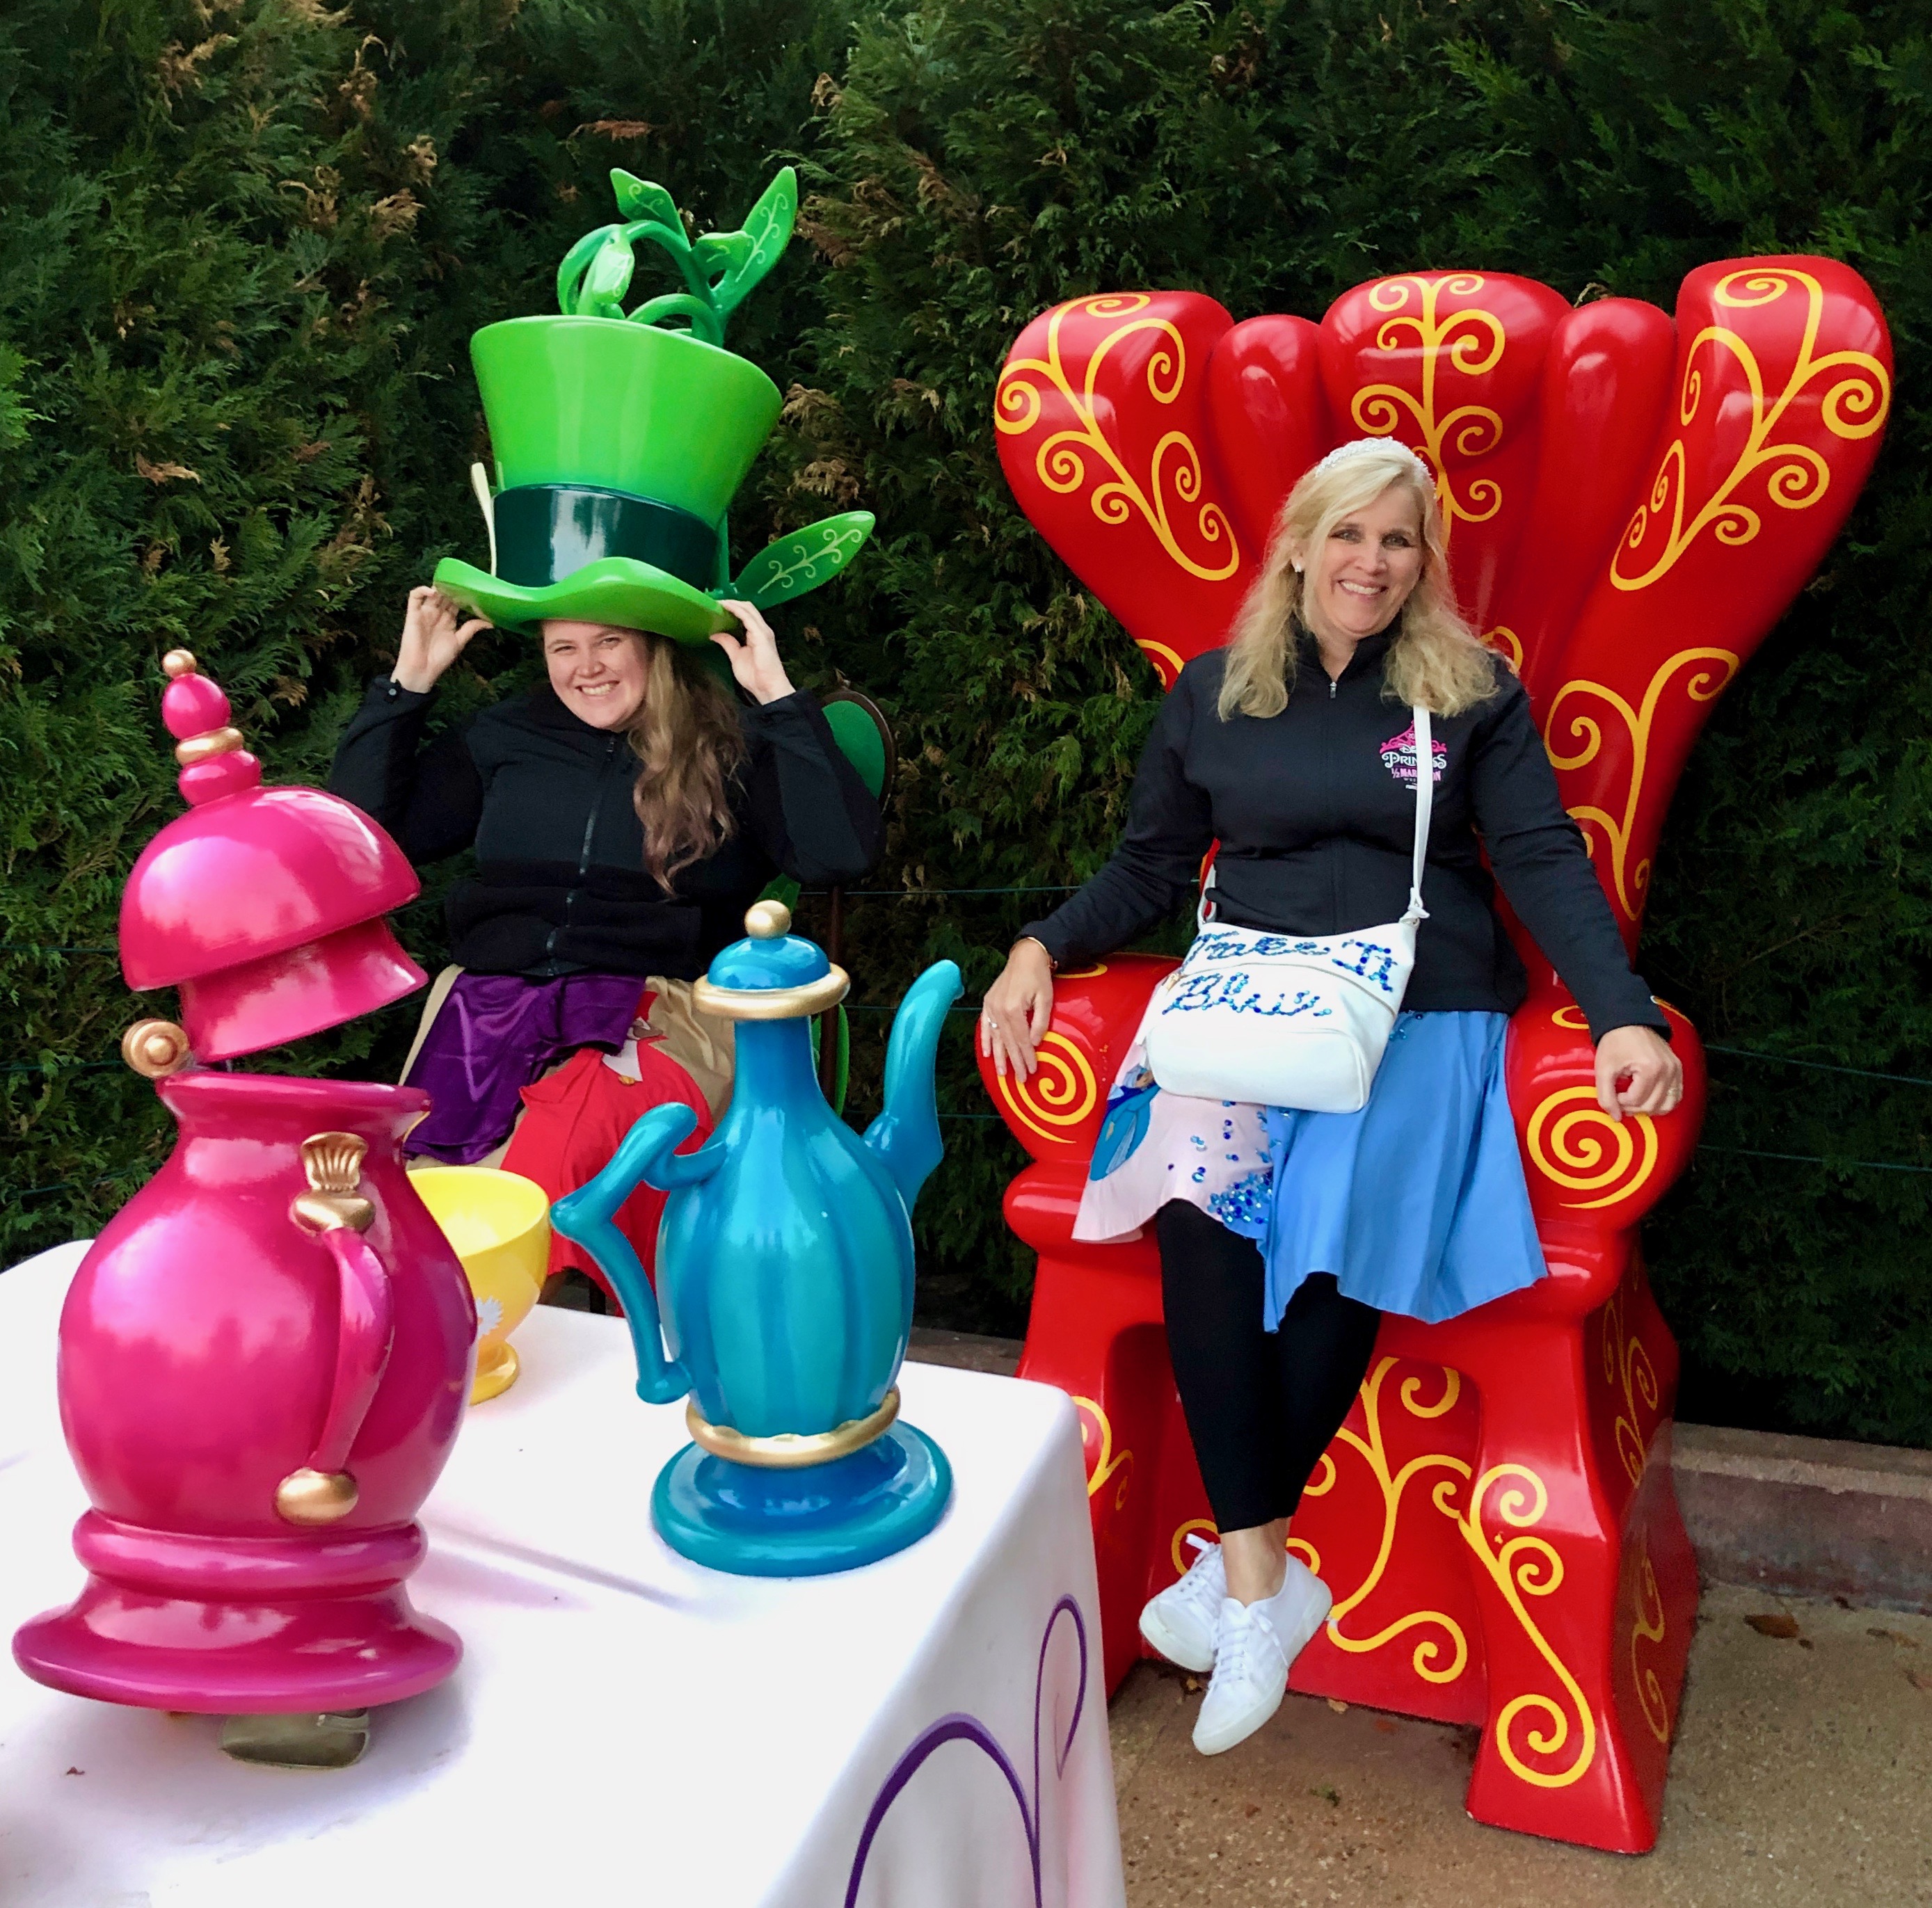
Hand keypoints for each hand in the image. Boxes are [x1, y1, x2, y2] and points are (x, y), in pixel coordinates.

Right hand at [393, 585, 490, 693]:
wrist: (422, 669)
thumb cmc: (439, 658)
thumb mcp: (459, 641)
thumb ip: (472, 628)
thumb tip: (491, 623)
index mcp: (448, 620)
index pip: (456, 602)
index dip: (463, 595)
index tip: (474, 590)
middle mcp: (436, 614)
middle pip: (445, 596)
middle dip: (452, 589)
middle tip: (462, 583)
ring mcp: (424, 613)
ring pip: (432, 593)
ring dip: (439, 587)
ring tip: (449, 585)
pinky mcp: (413, 614)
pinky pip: (414, 597)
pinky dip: (422, 590)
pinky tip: (433, 592)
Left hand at [710, 599, 795, 704]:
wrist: (767, 687)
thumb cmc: (755, 676)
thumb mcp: (736, 656)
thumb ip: (728, 643)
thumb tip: (715, 634)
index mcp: (757, 634)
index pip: (745, 614)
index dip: (732, 608)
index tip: (716, 606)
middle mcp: (762, 629)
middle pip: (747, 607)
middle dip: (731, 602)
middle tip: (714, 602)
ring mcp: (762, 631)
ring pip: (747, 609)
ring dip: (732, 603)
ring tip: (717, 602)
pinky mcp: (760, 634)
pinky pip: (747, 616)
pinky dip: (735, 609)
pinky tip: (724, 607)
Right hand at [980, 940, 1054, 1078]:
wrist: (1025, 956)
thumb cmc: (1038, 976)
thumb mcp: (1046, 998)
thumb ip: (1041, 1021)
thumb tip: (1035, 1043)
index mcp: (1013, 1008)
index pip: (1021, 1039)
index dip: (1027, 1056)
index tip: (1032, 1070)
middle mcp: (999, 1009)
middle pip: (1008, 1042)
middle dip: (1015, 1062)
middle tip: (1020, 1079)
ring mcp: (991, 1006)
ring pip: (995, 1037)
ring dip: (999, 1057)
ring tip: (1002, 1074)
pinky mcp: (988, 1003)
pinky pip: (985, 1026)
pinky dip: (985, 1040)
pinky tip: (986, 1053)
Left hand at [1594, 1024, 1682, 1120]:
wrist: (1627, 1022)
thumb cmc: (1615, 1042)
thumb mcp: (1603, 1069)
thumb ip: (1606, 1096)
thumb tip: (1616, 1117)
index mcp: (1651, 1069)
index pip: (1637, 1101)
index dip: (1621, 1102)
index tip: (1614, 1093)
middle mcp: (1668, 1070)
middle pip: (1653, 1105)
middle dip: (1633, 1107)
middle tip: (1621, 1099)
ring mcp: (1676, 1070)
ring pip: (1668, 1105)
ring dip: (1649, 1108)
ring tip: (1634, 1099)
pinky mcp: (1678, 1069)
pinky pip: (1676, 1095)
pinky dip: (1663, 1101)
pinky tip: (1648, 1097)